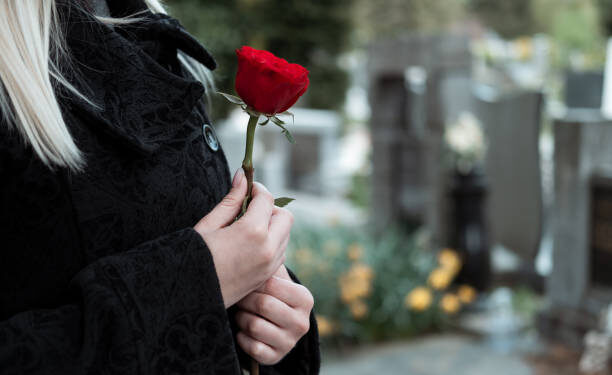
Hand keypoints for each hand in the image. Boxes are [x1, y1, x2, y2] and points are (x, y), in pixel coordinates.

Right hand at [194, 169, 293, 307]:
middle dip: (270, 208)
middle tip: (249, 208)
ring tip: (247, 226)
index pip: (267, 199)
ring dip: (273, 226)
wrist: (186, 296)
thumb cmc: (192, 257)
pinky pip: (281, 252)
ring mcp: (270, 265)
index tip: (246, 188)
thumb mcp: (209, 224)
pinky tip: (250, 243)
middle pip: (285, 216)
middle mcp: (267, 248)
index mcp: (252, 232)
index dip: (257, 189)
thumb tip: (243, 176)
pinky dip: (272, 242)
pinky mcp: (267, 276)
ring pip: (286, 234)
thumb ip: (231, 199)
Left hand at [234, 265, 313, 364]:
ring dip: (242, 318)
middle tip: (241, 298)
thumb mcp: (275, 278)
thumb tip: (263, 238)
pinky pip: (251, 346)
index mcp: (305, 299)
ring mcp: (290, 342)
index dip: (254, 282)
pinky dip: (242, 337)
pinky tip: (244, 331)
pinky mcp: (276, 357)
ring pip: (254, 326)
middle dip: (246, 300)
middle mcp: (302, 322)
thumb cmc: (270, 295)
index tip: (248, 281)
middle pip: (263, 305)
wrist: (273, 326)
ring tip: (243, 313)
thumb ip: (270, 261)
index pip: (271, 285)